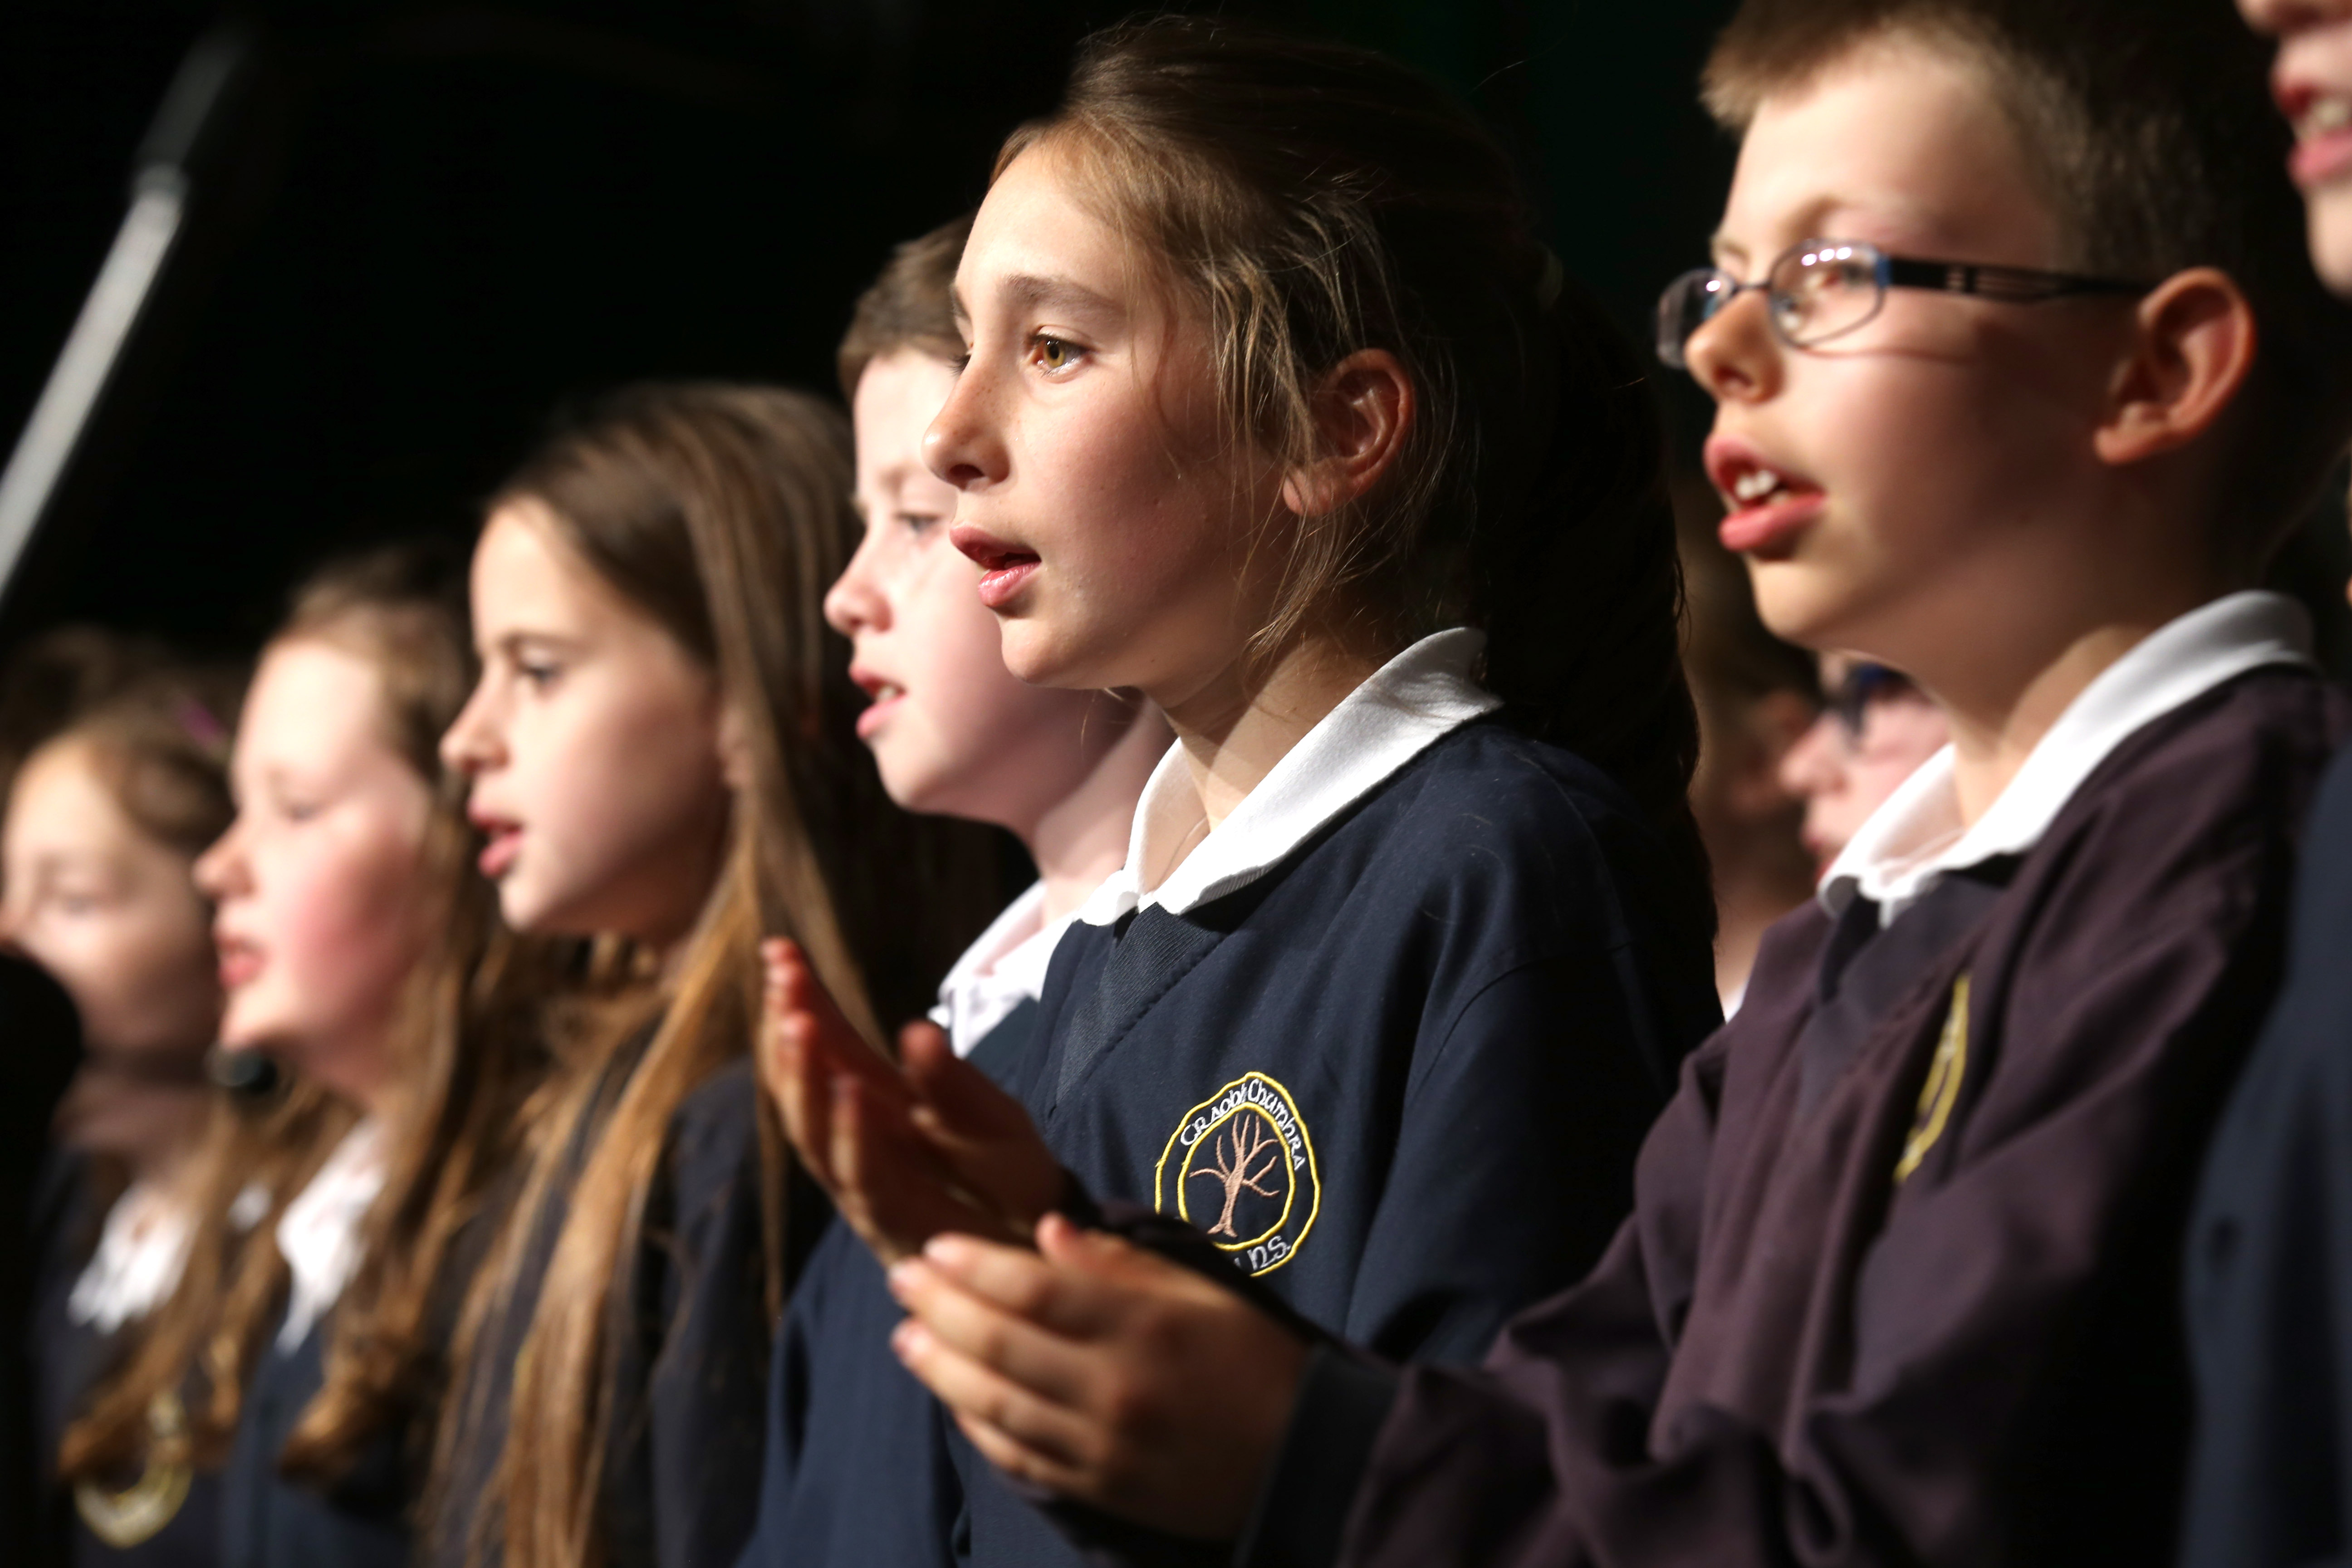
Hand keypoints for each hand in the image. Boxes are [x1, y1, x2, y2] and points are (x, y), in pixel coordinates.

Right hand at [760, 939, 1066, 1262]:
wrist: (1041, 1245)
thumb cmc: (1009, 1175)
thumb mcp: (989, 1115)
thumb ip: (950, 1080)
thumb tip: (914, 1030)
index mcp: (879, 1104)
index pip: (827, 1043)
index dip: (800, 998)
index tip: (780, 947)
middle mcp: (861, 1142)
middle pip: (806, 1083)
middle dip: (790, 1030)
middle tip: (782, 977)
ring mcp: (868, 1182)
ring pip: (816, 1132)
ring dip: (806, 1077)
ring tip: (800, 1022)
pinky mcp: (892, 1220)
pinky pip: (863, 1176)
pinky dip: (853, 1135)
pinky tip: (850, 1090)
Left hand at [887, 1214, 1308, 1539]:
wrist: (1301, 1457)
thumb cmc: (1253, 1358)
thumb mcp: (1202, 1291)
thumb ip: (1121, 1263)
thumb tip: (1044, 1230)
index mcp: (1143, 1328)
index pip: (1033, 1290)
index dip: (973, 1266)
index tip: (934, 1244)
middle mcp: (1114, 1389)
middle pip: (1000, 1344)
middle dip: (940, 1307)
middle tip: (902, 1276)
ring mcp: (1100, 1447)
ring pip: (995, 1404)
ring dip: (940, 1367)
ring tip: (907, 1335)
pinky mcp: (1097, 1489)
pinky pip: (1017, 1456)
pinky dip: (976, 1425)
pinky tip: (953, 1396)